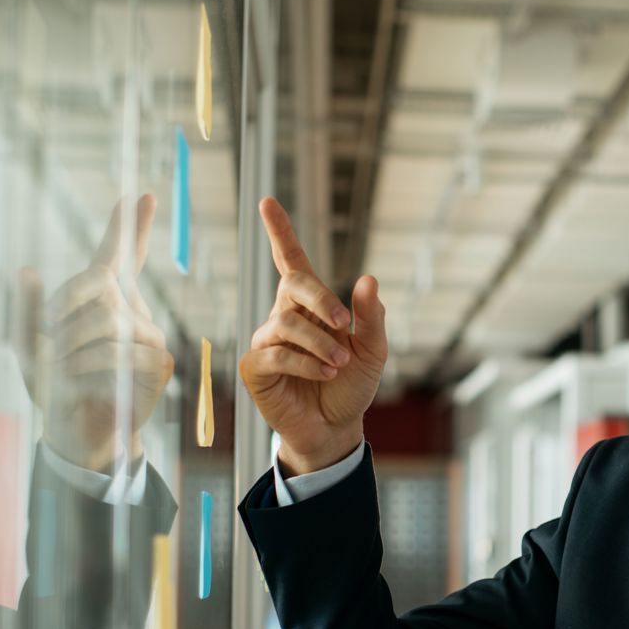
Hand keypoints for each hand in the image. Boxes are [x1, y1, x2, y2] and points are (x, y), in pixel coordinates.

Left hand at [15, 195, 173, 470]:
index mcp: (103, 299)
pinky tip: (81, 383)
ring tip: (60, 370)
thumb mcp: (25, 344)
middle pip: (99, 286)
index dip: (129, 225)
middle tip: (46, 341)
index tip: (140, 195)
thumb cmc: (53, 384)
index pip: (119, 255)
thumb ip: (25, 308)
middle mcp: (132, 310)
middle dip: (63, 311)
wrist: (75, 429)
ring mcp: (149, 335)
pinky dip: (91, 368)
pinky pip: (123, 353)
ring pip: (109, 322)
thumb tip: (27, 270)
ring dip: (72, 347)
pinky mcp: (158, 363)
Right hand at [239, 197, 386, 472]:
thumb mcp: (373, 350)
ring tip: (339, 363)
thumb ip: (372, 317)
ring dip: (320, 343)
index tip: (267, 201)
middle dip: (321, 298)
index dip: (280, 232)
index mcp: (311, 306)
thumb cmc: (352, 385)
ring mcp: (267, 342)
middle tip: (345, 324)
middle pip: (293, 285)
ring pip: (287, 324)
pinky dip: (306, 362)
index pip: (292, 262)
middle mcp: (284, 317)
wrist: (337, 427)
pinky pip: (277, 353)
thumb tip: (368, 279)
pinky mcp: (256, 368)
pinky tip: (324, 373)